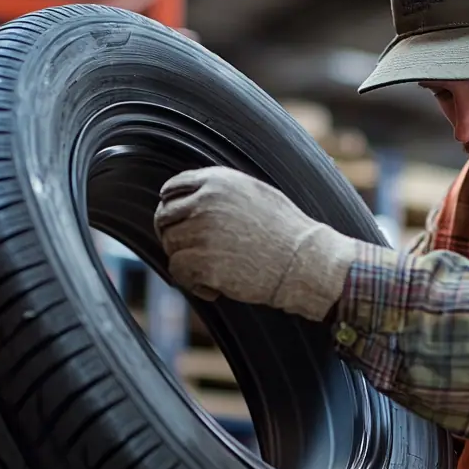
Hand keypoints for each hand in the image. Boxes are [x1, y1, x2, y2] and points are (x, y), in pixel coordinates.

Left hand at [153, 165, 361, 320]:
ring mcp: (201, 232)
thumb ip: (219, 191)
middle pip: (164, 218)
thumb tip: (189, 200)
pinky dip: (193, 283)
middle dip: (174, 236)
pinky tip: (215, 288)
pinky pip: (178, 272)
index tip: (179, 225)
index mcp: (216, 181)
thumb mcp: (254, 194)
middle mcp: (204, 202)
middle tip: (194, 254)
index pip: (171, 190)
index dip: (171, 209)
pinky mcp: (202, 263)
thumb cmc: (286, 231)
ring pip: (170, 247)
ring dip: (186, 261)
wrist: (304, 262)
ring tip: (213, 271)